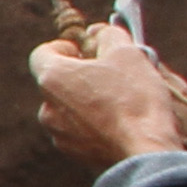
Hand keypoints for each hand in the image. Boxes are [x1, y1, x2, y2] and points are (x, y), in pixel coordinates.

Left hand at [31, 24, 186, 165]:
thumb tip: (98, 32)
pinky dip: (95, 123)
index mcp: (52, 79)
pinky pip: (80, 131)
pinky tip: (121, 123)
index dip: (65, 47)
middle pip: (57, 82)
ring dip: (88, 100)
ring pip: (69, 108)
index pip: (42, 53)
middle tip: (112, 73)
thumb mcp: (127, 53)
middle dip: (81, 75)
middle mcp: (47, 109)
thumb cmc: (135, 99)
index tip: (87, 51)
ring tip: (121, 100)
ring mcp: (59, 135)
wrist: (145, 152)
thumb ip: (107, 35)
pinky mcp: (75, 154)